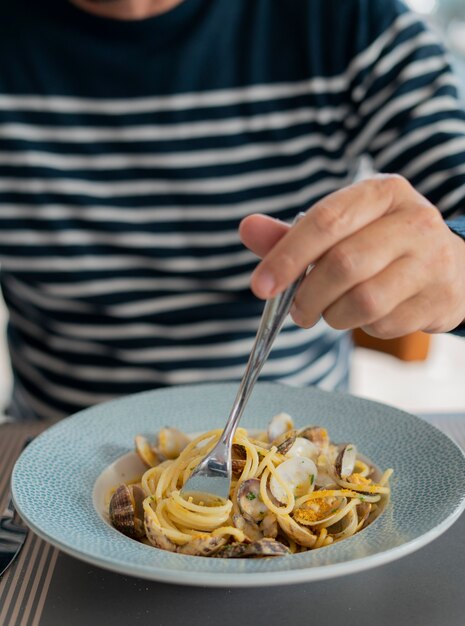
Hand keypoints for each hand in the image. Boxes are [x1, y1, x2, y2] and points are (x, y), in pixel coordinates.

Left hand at [239, 175, 464, 337]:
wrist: (452, 264)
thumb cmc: (382, 244)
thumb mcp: (343, 227)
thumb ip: (293, 233)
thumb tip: (247, 229)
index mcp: (382, 192)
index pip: (325, 222)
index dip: (286, 257)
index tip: (260, 287)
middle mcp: (414, 220)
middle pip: (343, 265)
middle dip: (307, 296)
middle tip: (298, 310)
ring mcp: (434, 260)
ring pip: (364, 301)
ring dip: (334, 316)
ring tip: (331, 311)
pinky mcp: (441, 299)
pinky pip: (385, 324)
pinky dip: (364, 327)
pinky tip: (369, 314)